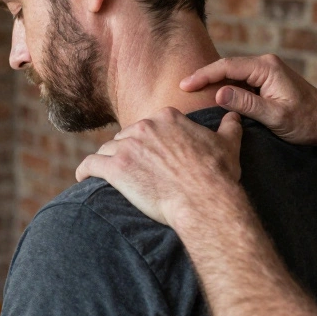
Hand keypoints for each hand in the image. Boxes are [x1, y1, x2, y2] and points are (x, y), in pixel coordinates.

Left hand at [76, 107, 243, 225]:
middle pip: (125, 136)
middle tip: (129, 169)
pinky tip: (82, 178)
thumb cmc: (217, 175)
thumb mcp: (228, 144)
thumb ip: (229, 126)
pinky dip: (84, 171)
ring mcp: (127, 147)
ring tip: (105, 174)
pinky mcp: (115, 169)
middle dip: (126, 151)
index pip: (148, 125)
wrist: (204, 200)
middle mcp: (144, 127)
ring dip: (106, 160)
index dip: (145, 140)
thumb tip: (234, 115)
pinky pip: (90, 165)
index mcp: (167, 118)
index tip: (146, 154)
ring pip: (107, 149)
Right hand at [182, 54, 316, 147]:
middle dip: (205, 76)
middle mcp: (266, 64)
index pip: (227, 67)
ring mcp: (268, 71)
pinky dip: (227, 87)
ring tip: (192, 92)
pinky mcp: (269, 81)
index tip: (185, 85)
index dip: (204, 75)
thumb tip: (218, 93)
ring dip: (215, 81)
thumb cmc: (307, 122)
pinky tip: (214, 96)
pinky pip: (242, 80)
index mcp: (267, 68)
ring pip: (234, 73)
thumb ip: (246, 104)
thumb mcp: (275, 116)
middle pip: (228, 66)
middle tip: (182, 88)